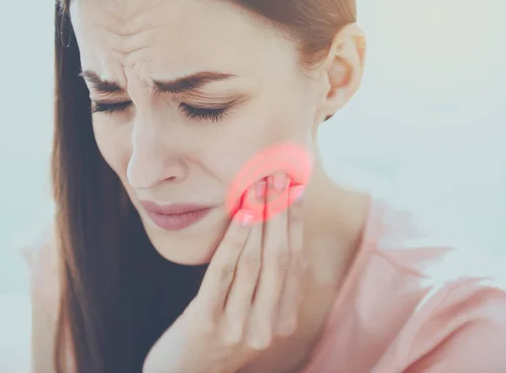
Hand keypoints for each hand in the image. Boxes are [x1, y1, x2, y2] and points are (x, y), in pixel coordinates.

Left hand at [143, 173, 306, 372]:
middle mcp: (268, 326)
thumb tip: (283, 226)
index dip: (296, 222)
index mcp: (285, 319)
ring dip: (259, 219)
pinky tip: (241, 214)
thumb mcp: (253, 310)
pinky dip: (235, 239)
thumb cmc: (219, 330)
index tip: (297, 188)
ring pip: (255, 262)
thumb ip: (270, 280)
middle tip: (279, 175)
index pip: (296, 261)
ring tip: (259, 185)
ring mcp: (239, 327)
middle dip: (280, 213)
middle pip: (279, 258)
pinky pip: (225, 273)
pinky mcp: (208, 323)